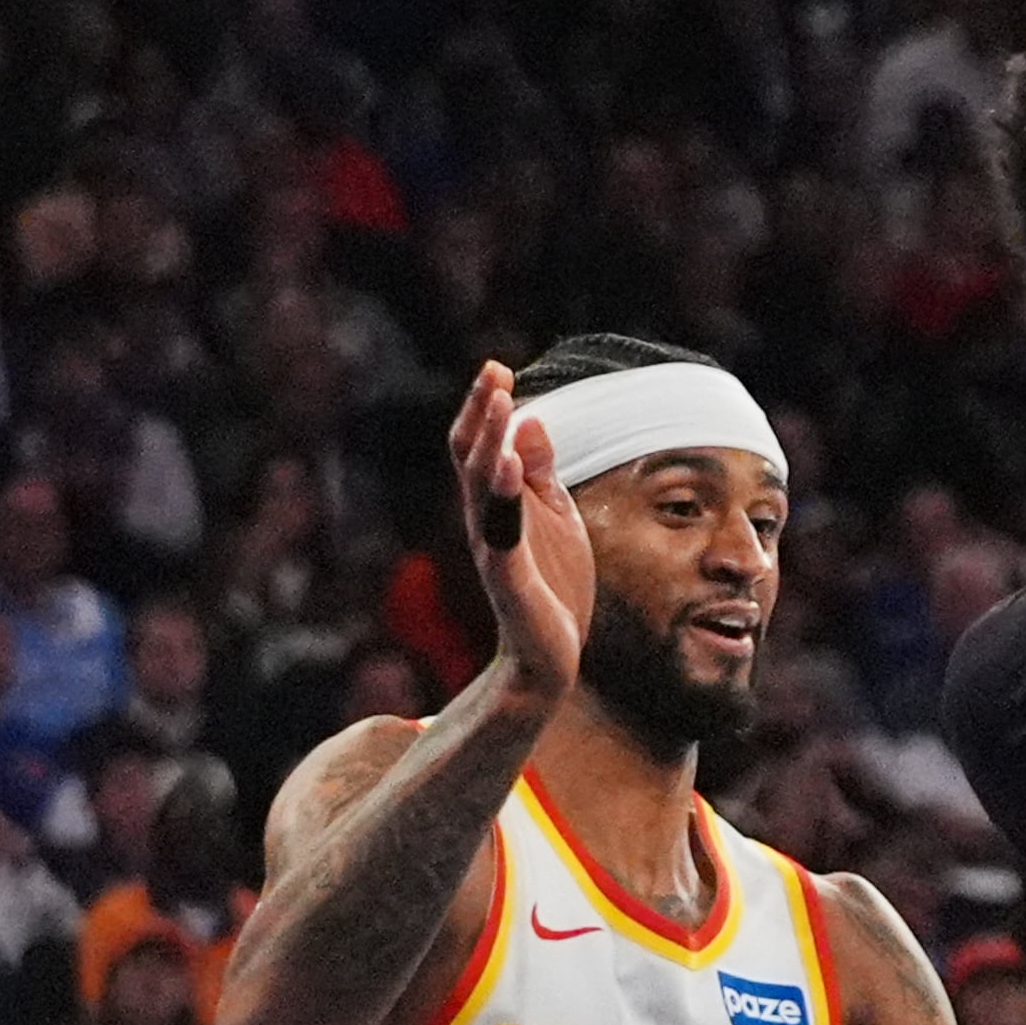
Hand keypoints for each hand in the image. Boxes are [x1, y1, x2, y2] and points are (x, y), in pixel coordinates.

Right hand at [447, 361, 590, 703]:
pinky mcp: (510, 582)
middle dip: (482, 414)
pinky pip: (501, 536)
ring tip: (502, 404)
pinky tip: (508, 470)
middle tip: (494, 373)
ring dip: (489, 444)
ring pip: (481, 491)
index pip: (479, 447)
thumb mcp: (553, 515)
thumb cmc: (551, 582)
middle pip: (472, 458)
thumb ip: (539, 472)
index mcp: (495, 505)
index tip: (498, 369)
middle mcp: (484, 523)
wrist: (547, 655)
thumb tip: (533, 418)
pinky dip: (503, 500)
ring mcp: (494, 551)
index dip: (486, 409)